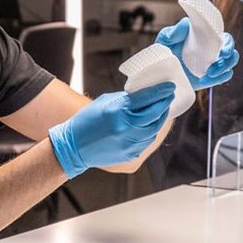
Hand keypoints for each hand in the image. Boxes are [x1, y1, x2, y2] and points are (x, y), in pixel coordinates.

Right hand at [48, 82, 174, 178]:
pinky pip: (147, 141)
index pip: (147, 99)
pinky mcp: (130, 155)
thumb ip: (126, 99)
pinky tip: (152, 124)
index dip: (161, 92)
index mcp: (118, 111)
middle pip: (155, 114)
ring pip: (154, 129)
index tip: (170, 87)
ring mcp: (129, 144)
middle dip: (164, 103)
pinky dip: (152, 131)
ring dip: (161, 118)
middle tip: (169, 95)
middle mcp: (126, 128)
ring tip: (162, 109)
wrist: (73, 147)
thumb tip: (145, 95)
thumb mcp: (105, 102)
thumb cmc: (86, 121)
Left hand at [155, 17, 239, 90]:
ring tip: (209, 73)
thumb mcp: (166, 39)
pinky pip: (221, 79)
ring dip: (223, 70)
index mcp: (207, 39)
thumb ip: (174, 31)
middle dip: (229, 60)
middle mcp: (212, 51)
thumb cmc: (164, 50)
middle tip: (216, 65)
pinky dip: (218, 79)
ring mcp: (212, 66)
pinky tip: (204, 79)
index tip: (224, 51)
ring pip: (228, 68)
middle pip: (231, 54)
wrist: (161, 70)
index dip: (229, 43)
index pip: (225, 39)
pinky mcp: (209, 78)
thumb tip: (186, 23)